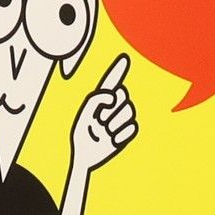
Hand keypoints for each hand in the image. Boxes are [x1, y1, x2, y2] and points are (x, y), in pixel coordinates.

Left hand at [69, 55, 136, 175]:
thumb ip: (97, 99)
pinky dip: (121, 134)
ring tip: (104, 131)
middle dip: (112, 107)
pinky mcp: (126, 132)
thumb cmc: (82, 135)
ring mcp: (120, 119)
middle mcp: (112, 107)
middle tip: (99, 120)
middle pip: (124, 95)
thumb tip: (114, 95)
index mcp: (101, 100)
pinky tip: (111, 139)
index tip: (124, 59)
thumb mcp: (85, 114)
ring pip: (129, 111)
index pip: (111, 82)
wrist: (86, 155)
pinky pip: (132, 128)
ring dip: (115, 123)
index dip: (117, 70)